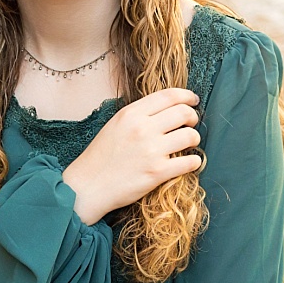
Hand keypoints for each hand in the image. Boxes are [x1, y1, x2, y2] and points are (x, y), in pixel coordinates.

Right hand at [61, 87, 202, 224]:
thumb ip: (138, 115)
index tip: (193, 100)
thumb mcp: (115, 125)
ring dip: (194, 139)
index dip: (187, 96)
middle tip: (191, 124)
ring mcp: (151, 151)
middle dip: (193, 117)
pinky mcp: (158, 172)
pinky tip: (189, 162)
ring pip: (190, 136)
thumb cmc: (101, 157)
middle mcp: (142, 129)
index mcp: (131, 114)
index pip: (169, 96)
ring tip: (188, 144)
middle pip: (184, 113)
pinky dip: (194, 161)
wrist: (88, 186)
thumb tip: (166, 109)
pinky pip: (190, 162)